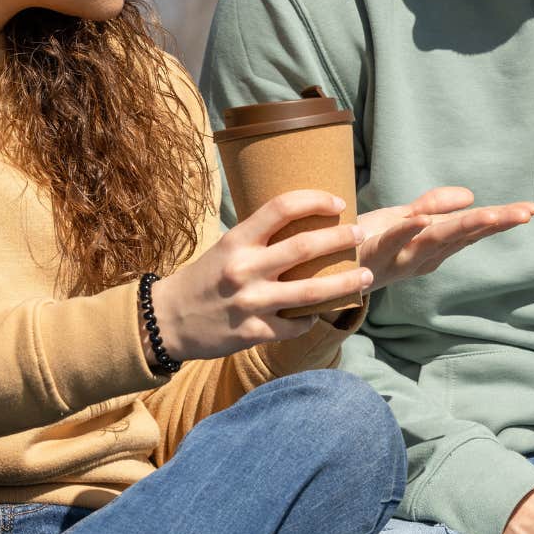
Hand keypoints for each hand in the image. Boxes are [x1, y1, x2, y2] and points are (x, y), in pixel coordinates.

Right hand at [149, 190, 371, 360]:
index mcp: (237, 240)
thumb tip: (307, 224)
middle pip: (305, 247)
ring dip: (345, 283)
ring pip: (311, 292)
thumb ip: (261, 238)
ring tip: (367, 277)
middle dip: (341, 238)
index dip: (315, 200)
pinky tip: (321, 313)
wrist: (166, 320)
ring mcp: (249, 303)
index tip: (338, 202)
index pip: (281, 208)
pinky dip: (312, 319)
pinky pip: (294, 326)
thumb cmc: (203, 279)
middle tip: (362, 233)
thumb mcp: (226, 247)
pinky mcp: (251, 333)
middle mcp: (244, 269)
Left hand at [357, 186, 533, 291]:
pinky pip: (390, 242)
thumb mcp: (402, 218)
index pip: (472, 230)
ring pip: (433, 240)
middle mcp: (419, 258)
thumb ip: (434, 206)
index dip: (500, 220)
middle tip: (522, 213)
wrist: (317, 269)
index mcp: (431, 248)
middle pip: (461, 236)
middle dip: (493, 224)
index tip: (530, 209)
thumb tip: (470, 195)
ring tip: (490, 212)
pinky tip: (423, 220)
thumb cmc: (363, 241)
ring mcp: (395, 259)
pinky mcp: (368, 254)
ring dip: (461, 226)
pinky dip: (406, 232)